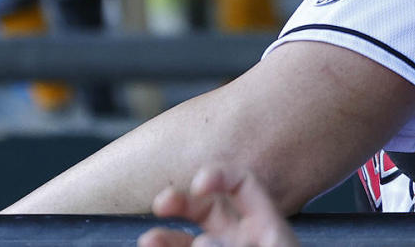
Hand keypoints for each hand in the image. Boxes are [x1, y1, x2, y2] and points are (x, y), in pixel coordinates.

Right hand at [138, 167, 299, 246]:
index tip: (199, 184)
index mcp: (266, 229)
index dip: (220, 175)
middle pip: (206, 209)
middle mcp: (241, 242)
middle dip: (181, 201)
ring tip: (148, 242)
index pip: (243, 186)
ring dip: (165, 239)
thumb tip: (200, 241)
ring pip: (187, 243)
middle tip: (160, 204)